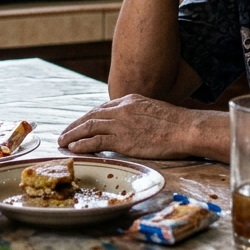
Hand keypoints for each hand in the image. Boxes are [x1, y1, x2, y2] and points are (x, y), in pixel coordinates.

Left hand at [58, 94, 201, 159]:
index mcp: (130, 100)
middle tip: (64, 134)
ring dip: (73, 134)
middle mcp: (122, 109)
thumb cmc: (177, 124)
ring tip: (63, 141)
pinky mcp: (123, 139)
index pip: (102, 109)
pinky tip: (74, 148)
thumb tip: (134, 126)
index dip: (88, 117)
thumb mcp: (154, 110)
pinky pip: (96, 141)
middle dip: (75, 125)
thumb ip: (139, 115)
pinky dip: (82, 144)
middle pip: (91, 116)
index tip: (79, 124)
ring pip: (89, 127)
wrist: (186, 129)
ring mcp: (121, 124)